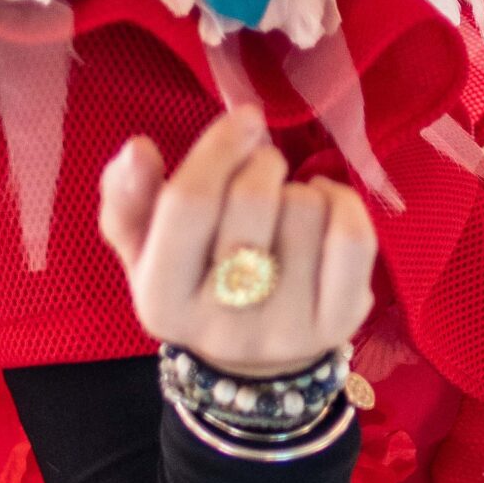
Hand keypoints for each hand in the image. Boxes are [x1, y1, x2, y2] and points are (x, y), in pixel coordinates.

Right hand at [99, 107, 376, 376]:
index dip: (219, 147)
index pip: (189, 204)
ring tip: (285, 206)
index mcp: (162, 300)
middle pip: (253, 199)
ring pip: (306, 210)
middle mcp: (222, 323)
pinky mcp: (339, 324)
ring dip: (300, 189)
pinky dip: (344, 202)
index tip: (243, 118)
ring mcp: (286, 329)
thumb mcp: (146, 250)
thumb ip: (129, 198)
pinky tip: (326, 205)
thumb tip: (137, 149)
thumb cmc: (195, 285)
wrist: (253, 364)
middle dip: (263, 162)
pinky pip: (354, 238)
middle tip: (262, 165)